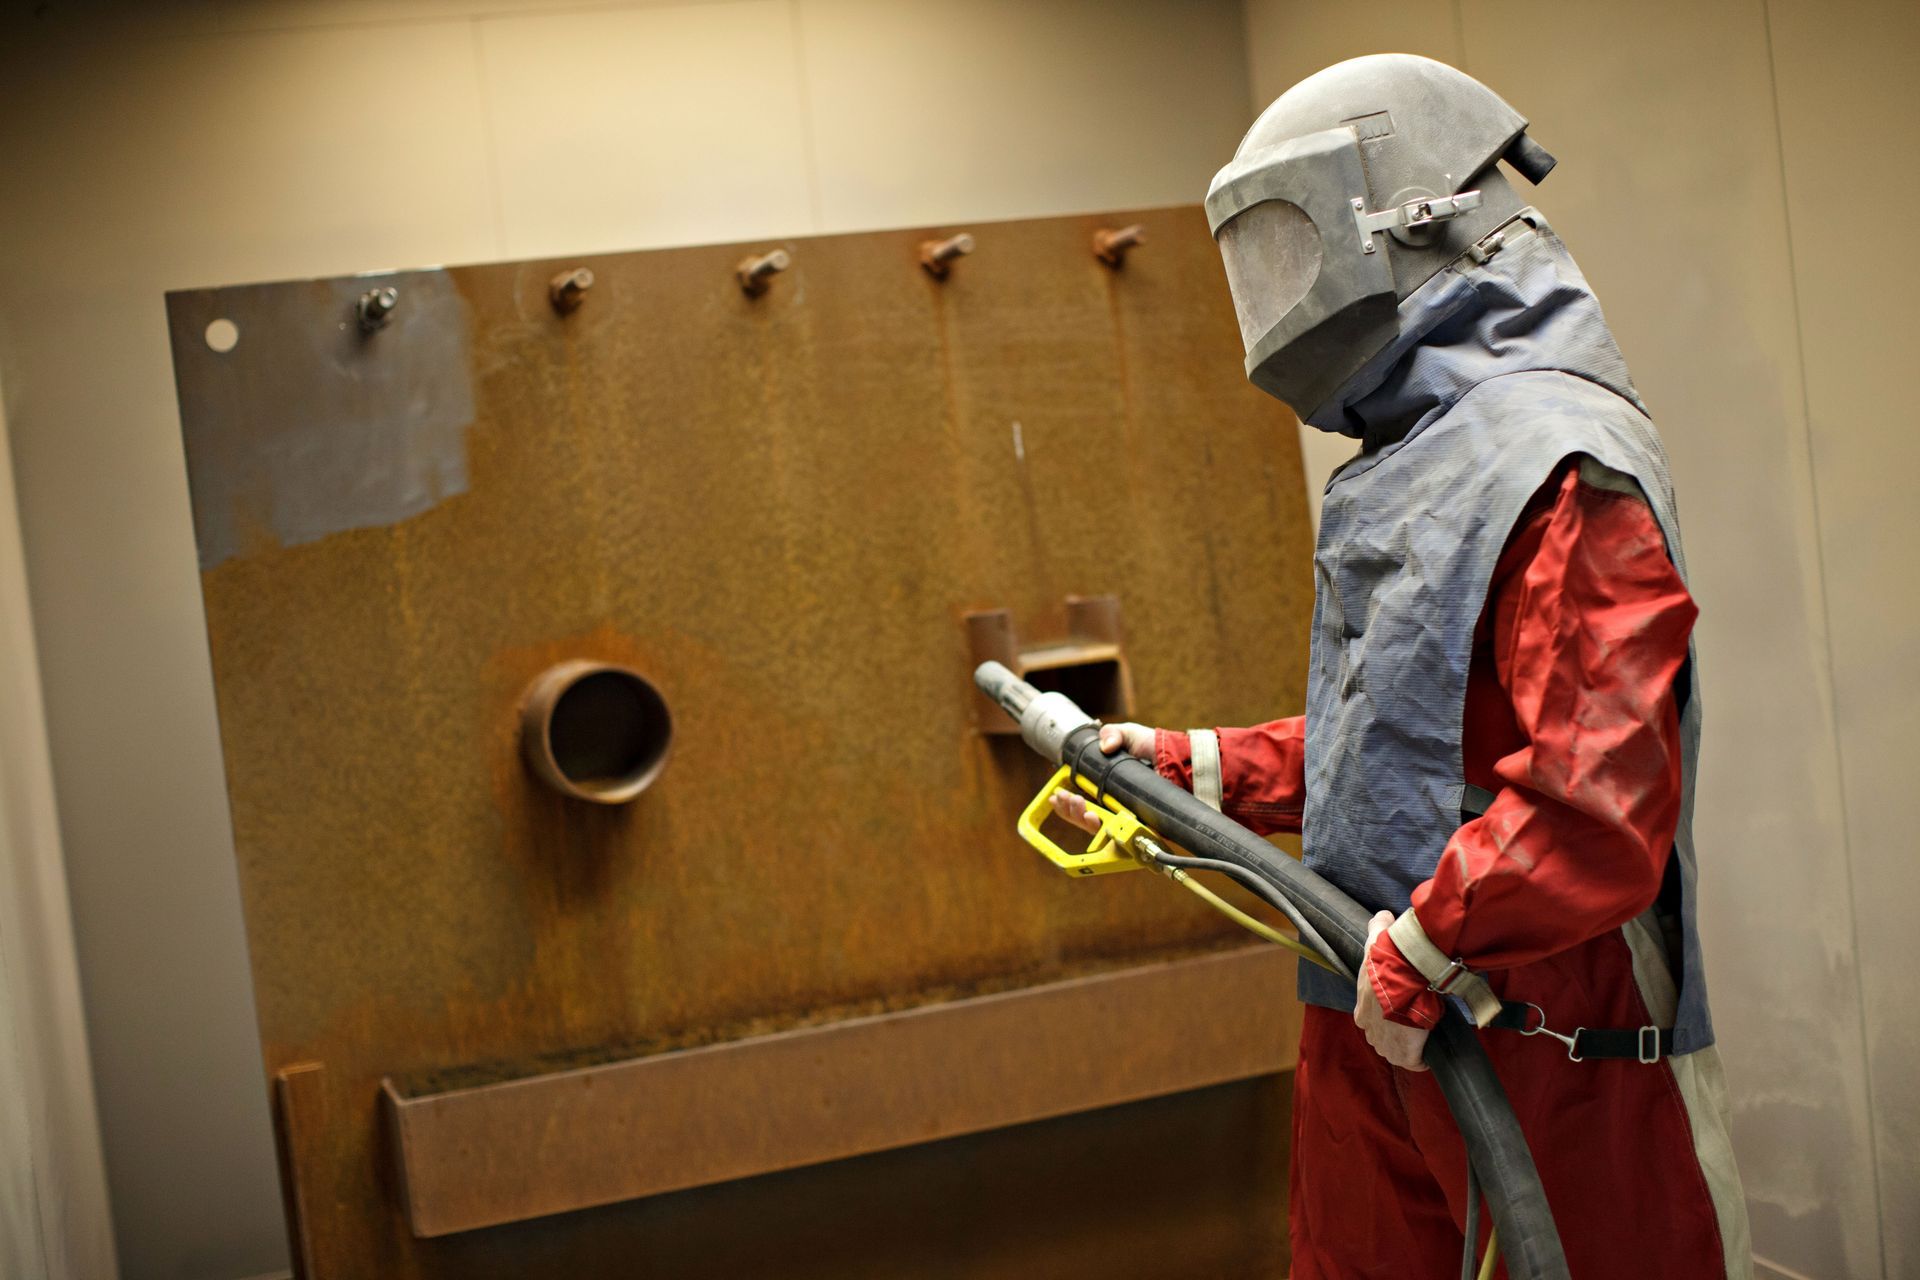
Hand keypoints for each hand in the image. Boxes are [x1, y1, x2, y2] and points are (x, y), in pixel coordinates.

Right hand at [1048, 723, 1155, 833]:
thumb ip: (1113, 734)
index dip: (1065, 802)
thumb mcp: (1129, 734)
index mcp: (1104, 787)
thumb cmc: (1154, 748)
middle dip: (1068, 811)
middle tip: (1067, 798)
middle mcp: (1112, 804)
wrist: (1179, 759)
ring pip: (1095, 827)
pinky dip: (1101, 827)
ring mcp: (1124, 815)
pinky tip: (1093, 817)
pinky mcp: (1138, 824)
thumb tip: (1105, 746)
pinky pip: (1117, 833)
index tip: (1056, 795)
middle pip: (1083, 817)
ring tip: (1079, 805)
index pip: (1079, 800)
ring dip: (1080, 818)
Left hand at [1355, 910, 1429, 1070]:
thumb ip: (1377, 926)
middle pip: (1383, 1037)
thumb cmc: (1386, 964)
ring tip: (1425, 1033)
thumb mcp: (1376, 941)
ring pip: (1397, 1051)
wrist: (1403, 982)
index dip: (1384, 1013)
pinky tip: (1431, 1050)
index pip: (1370, 1017)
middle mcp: (1370, 1031)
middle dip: (1396, 1032)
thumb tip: (1382, 915)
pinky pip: (1415, 1062)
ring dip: (1409, 1046)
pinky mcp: (1406, 1056)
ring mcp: (1387, 1046)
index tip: (1398, 1008)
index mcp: (1362, 1010)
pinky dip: (1422, 1059)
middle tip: (1415, 1020)